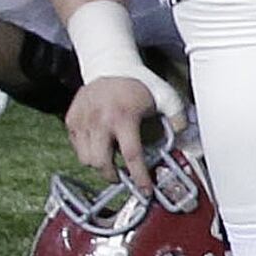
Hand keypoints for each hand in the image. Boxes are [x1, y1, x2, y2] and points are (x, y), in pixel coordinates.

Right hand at [67, 69, 173, 196]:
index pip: (131, 156)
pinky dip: (89, 151)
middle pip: (101, 163)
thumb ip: (177, 116)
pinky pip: (78, 148)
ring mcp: (83, 120)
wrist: (110, 65)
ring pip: (86, 159)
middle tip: (123, 174)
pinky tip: (101, 143)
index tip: (146, 190)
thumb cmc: (139, 84)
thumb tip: (183, 136)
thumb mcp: (164, 96)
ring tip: (111, 155)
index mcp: (123, 116)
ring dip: (100, 164)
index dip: (139, 177)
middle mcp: (100, 120)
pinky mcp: (72, 120)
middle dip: (113, 175)